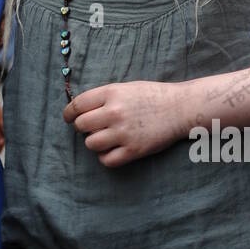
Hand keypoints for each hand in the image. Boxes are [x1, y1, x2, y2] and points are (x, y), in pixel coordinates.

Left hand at [63, 80, 184, 165]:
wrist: (180, 108)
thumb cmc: (153, 96)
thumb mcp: (125, 88)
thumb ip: (103, 97)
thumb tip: (80, 110)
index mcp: (111, 93)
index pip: (77, 105)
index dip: (68, 113)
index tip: (68, 118)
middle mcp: (115, 112)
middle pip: (81, 125)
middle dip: (81, 128)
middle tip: (90, 128)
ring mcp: (124, 132)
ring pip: (91, 144)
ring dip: (94, 142)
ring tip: (104, 138)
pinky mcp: (134, 150)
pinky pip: (106, 160)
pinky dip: (105, 157)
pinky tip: (112, 150)